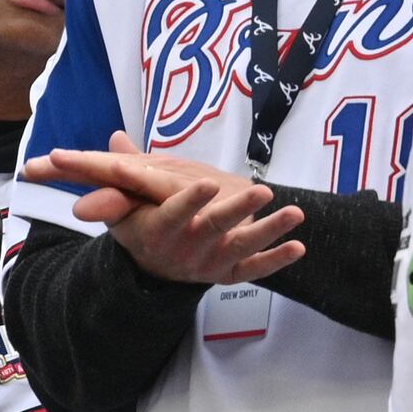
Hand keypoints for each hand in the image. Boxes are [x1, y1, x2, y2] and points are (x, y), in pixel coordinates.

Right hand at [24, 132, 304, 283]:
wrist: (153, 269)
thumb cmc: (141, 225)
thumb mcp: (122, 208)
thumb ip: (118, 178)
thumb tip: (114, 140)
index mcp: (161, 230)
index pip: (174, 215)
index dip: (190, 201)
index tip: (208, 183)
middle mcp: (189, 247)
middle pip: (214, 228)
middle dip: (237, 210)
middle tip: (261, 190)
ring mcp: (212, 261)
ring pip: (242, 247)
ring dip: (269, 231)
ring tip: (295, 212)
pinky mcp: (230, 271)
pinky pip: (256, 268)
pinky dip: (276, 260)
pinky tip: (299, 246)